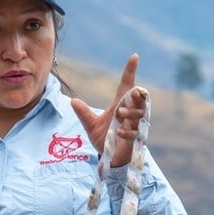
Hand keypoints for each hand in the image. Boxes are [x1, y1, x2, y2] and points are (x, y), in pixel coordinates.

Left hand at [71, 53, 147, 167]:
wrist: (110, 158)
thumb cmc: (104, 139)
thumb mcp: (91, 125)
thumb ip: (84, 113)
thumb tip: (73, 101)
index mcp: (120, 105)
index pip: (127, 84)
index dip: (130, 71)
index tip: (134, 56)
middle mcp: (130, 113)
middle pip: (140, 97)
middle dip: (134, 96)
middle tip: (121, 102)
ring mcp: (135, 125)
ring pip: (140, 112)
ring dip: (131, 112)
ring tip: (120, 115)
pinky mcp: (136, 138)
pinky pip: (136, 131)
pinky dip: (128, 130)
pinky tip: (119, 132)